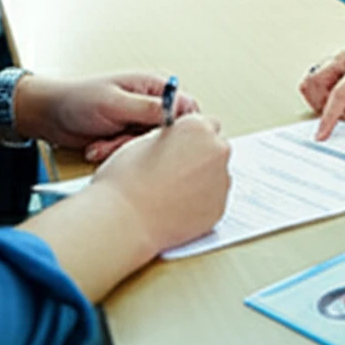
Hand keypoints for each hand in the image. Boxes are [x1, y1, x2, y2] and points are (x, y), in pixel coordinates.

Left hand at [15, 72, 198, 161]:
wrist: (49, 115)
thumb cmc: (78, 100)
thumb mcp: (114, 103)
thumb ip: (148, 108)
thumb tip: (180, 112)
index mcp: (154, 85)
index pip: (186, 109)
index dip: (175, 129)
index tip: (155, 138)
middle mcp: (152, 103)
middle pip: (168, 133)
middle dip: (140, 142)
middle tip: (117, 140)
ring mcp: (140, 122)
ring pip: (149, 147)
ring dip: (123, 150)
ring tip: (101, 144)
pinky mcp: (128, 139)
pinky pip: (134, 154)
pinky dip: (115, 154)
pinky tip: (98, 148)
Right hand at [92, 113, 230, 259]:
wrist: (124, 220)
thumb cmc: (127, 180)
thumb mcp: (145, 140)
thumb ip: (172, 136)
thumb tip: (179, 140)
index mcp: (198, 127)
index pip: (208, 123)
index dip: (192, 135)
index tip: (181, 146)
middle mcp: (216, 151)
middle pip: (217, 148)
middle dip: (202, 155)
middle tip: (176, 169)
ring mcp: (221, 181)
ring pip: (217, 175)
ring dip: (203, 179)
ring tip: (173, 191)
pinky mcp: (219, 208)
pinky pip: (214, 200)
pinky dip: (202, 202)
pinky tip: (177, 206)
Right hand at [299, 34, 344, 140]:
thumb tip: (338, 109)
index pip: (337, 94)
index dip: (327, 117)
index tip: (321, 135)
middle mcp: (344, 57)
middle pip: (315, 81)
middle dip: (318, 104)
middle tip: (336, 117)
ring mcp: (339, 56)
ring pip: (312, 77)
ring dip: (316, 96)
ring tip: (336, 107)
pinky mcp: (337, 59)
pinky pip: (317, 73)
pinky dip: (319, 88)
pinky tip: (334, 98)